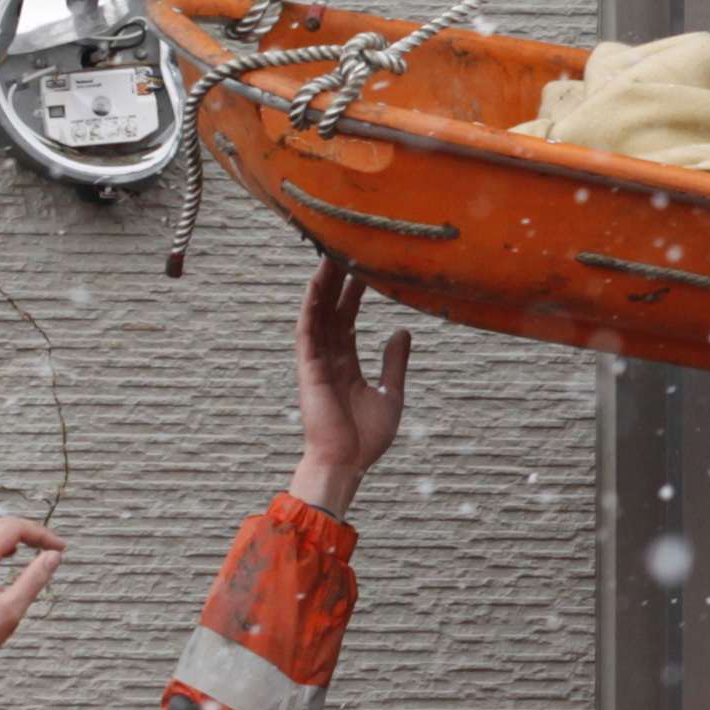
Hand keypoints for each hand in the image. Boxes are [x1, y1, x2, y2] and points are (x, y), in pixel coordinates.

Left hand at [0, 518, 66, 655]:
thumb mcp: (12, 607)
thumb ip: (36, 577)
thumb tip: (54, 556)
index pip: (14, 528)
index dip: (41, 534)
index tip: (59, 547)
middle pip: (0, 524)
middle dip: (29, 531)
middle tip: (50, 546)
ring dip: (12, 534)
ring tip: (33, 547)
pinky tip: (7, 554)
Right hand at [287, 258, 414, 517]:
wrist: (349, 463)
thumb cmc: (366, 436)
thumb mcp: (391, 392)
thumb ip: (394, 361)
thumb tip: (402, 331)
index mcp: (346, 362)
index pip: (349, 318)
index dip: (355, 292)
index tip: (364, 265)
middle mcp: (329, 357)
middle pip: (332, 309)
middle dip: (338, 279)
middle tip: (344, 246)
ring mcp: (317, 361)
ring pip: (318, 314)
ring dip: (322, 285)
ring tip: (328, 253)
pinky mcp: (309, 369)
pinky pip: (307, 332)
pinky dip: (311, 307)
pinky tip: (314, 285)